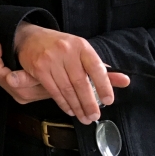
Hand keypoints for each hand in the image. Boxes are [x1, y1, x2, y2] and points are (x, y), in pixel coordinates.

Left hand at [0, 34, 51, 103]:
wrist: (71, 69)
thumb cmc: (56, 65)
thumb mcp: (44, 70)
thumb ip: (26, 79)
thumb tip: (9, 79)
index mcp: (25, 92)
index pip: (1, 76)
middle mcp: (20, 94)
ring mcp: (19, 92)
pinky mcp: (19, 88)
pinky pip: (0, 74)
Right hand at [12, 23, 129, 123]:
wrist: (30, 37)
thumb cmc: (61, 47)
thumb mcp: (82, 51)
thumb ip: (101, 67)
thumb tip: (124, 80)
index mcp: (81, 46)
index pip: (96, 67)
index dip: (104, 85)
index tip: (108, 101)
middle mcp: (66, 51)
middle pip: (80, 82)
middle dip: (89, 103)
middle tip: (95, 116)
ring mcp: (50, 59)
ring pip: (67, 89)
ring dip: (77, 107)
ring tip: (84, 117)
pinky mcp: (38, 68)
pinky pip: (53, 90)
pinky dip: (63, 103)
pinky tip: (70, 110)